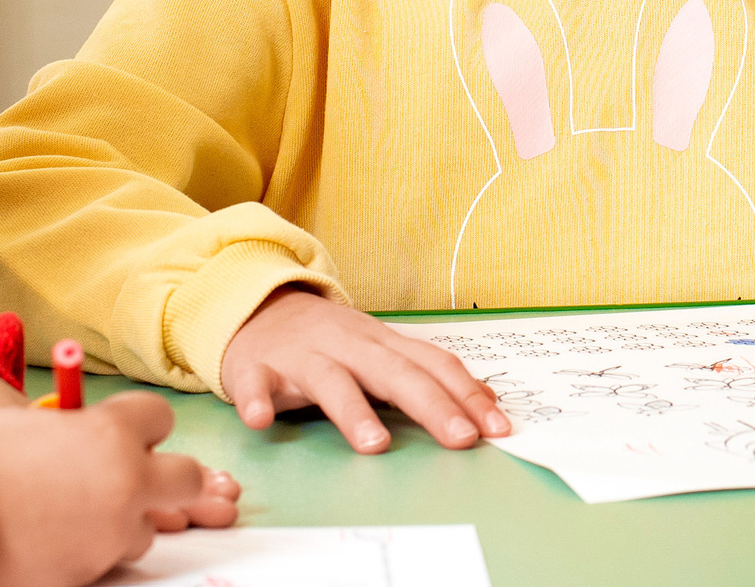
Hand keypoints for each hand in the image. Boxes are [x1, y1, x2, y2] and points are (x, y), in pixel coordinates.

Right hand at [0, 360, 239, 586]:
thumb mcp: (33, 425)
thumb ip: (80, 430)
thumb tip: (107, 437)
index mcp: (112, 430)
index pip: (161, 418)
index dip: (140, 426)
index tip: (123, 433)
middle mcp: (126, 481)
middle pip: (186, 478)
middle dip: (164, 478)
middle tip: (132, 480)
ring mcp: (111, 533)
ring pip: (146, 528)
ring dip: (121, 521)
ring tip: (70, 516)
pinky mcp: (89, 574)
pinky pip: (106, 559)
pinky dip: (88, 551)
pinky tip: (51, 541)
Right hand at [222, 286, 506, 452]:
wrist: (258, 309)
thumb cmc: (330, 342)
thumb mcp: (380, 352)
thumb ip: (423, 374)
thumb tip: (482, 401)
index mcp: (384, 345)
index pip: (435, 365)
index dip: (468, 395)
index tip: (499, 428)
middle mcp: (350, 346)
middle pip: (396, 374)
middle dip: (433, 405)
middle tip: (460, 438)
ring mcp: (303, 355)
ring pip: (331, 381)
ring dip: (353, 412)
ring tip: (375, 444)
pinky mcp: (257, 367)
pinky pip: (255, 384)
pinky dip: (257, 400)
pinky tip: (261, 422)